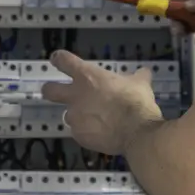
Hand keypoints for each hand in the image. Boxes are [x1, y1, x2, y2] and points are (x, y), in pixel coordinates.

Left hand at [41, 50, 162, 154]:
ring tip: (96, 120)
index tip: (58, 59)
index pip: (64, 61)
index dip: (59, 59)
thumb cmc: (136, 101)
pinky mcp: (79, 136)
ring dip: (78, 115)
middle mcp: (75, 95)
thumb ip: (138, 77)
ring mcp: (75, 117)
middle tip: (57, 91)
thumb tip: (144, 72)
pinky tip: (102, 134)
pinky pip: (80, 132)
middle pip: (50, 89)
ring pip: (68, 115)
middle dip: (50, 89)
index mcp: (88, 76)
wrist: (137, 131)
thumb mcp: (140, 84)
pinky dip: (88, 132)